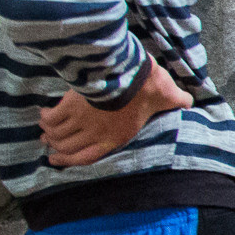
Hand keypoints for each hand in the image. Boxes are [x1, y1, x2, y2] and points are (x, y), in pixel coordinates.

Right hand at [39, 62, 191, 166]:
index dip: (69, 161)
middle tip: (48, 142)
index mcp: (117, 136)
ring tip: (45, 128)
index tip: (56, 160)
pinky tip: (44, 113)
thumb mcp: (168, 95)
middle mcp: (96, 133)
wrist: (130, 72)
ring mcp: (82, 120)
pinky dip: (46, 117)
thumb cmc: (150, 85)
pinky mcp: (71, 105)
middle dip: (56, 146)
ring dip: (49, 132)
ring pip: (57, 133)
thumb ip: (177, 100)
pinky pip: (52, 117)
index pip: (87, 157)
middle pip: (67, 146)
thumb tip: (190, 101)